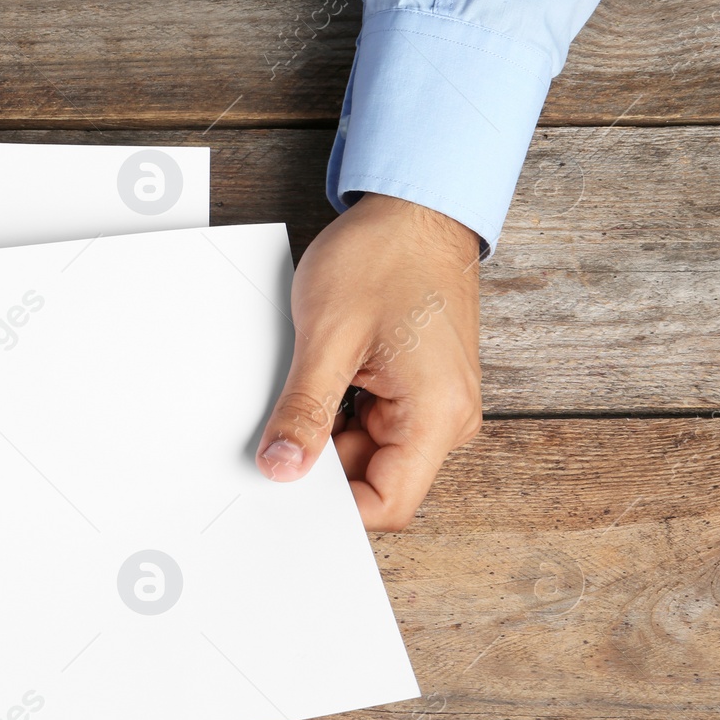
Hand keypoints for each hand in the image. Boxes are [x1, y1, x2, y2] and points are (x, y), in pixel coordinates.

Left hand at [254, 193, 482, 530]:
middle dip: (320, 466)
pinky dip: (335, 412)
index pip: (387, 505)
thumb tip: (281, 468)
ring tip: (301, 389)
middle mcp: (446, 420)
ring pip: (365, 452)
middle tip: (273, 438)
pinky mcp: (416, 389)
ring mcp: (432, 405)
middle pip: (373, 480)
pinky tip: (317, 382)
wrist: (416, 209)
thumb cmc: (384, 257)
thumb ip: (304, 410)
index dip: (332, 510)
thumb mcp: (329, 336)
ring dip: (325, 433)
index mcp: (436, 417)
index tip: (283, 492)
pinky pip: (369, 423)